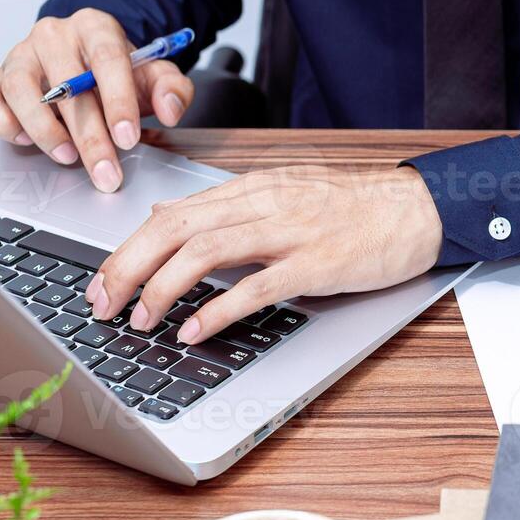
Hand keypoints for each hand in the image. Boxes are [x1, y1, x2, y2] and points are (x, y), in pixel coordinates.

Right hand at [0, 9, 194, 192]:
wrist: (87, 64)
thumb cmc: (121, 73)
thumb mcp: (155, 76)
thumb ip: (173, 89)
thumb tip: (170, 109)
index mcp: (95, 27)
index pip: (107, 59)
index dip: (118, 101)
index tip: (128, 137)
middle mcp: (53, 35)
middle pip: (66, 84)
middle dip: (89, 136)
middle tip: (105, 172)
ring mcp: (19, 54)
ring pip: (20, 89)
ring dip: (44, 130)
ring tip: (67, 157)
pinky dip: (2, 122)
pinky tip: (25, 140)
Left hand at [86, 165, 443, 343]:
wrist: (418, 208)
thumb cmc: (356, 207)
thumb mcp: (283, 193)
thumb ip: (224, 208)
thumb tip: (164, 217)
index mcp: (252, 188)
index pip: (171, 214)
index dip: (126, 250)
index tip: (101, 283)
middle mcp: (264, 203)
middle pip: (175, 230)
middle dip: (126, 269)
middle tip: (102, 306)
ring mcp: (291, 232)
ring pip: (205, 252)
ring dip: (162, 289)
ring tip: (141, 320)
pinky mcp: (317, 263)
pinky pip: (256, 287)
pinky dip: (216, 312)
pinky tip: (194, 331)